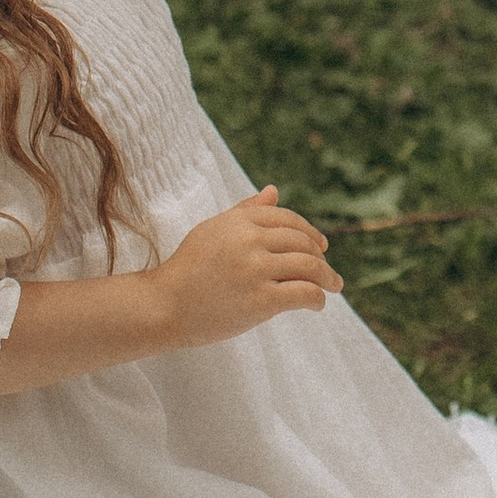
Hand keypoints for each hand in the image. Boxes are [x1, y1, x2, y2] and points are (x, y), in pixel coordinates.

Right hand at [149, 189, 341, 349]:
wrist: (163, 306)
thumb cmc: (187, 270)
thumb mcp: (212, 231)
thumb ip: (245, 212)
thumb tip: (274, 191)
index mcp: (239, 221)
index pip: (288, 220)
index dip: (309, 232)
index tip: (320, 246)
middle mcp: (250, 240)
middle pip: (302, 242)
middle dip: (320, 256)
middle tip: (329, 272)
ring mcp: (256, 270)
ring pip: (310, 266)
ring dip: (327, 277)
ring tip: (333, 286)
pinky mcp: (261, 300)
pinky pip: (304, 293)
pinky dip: (318, 298)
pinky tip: (318, 304)